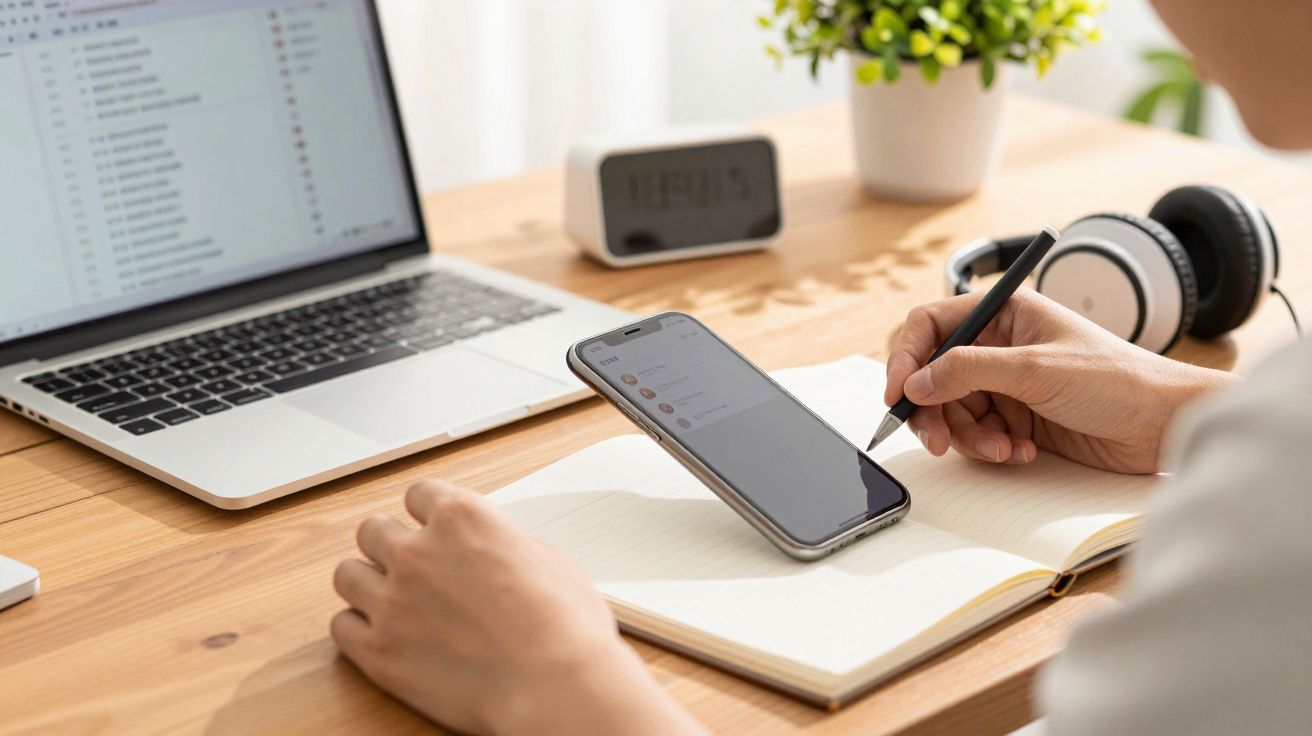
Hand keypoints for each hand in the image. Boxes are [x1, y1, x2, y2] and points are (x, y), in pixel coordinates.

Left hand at [331, 479, 704, 735]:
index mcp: (461, 518)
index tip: (430, 527)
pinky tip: (382, 634)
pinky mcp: (379, 652)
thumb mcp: (548, 558)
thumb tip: (493, 548)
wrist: (555, 687)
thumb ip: (503, 542)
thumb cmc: (565, 628)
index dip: (427, 512)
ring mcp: (392, 602)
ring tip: (391, 600)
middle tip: (411, 567)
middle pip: (373, 529)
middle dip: (391, 545)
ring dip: (368, 583)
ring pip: (347, 574)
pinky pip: (341, 627)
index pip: (418, 493)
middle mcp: (418, 552)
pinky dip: (358, 628)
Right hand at [884, 288, 1235, 472]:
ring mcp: (1007, 382)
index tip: (898, 394)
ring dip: (969, 436)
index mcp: (1003, 312)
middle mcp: (999, 344)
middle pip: (933, 375)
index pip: (931, 325)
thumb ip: (968, 371)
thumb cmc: (1119, 380)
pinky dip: (990, 447)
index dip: (906, 358)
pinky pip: (978, 433)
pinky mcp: (1017, 416)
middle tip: (936, 440)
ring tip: (1002, 447)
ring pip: (953, 411)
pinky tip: (1020, 450)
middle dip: (934, 411)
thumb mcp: (1036, 369)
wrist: (1164, 425)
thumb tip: (915, 383)